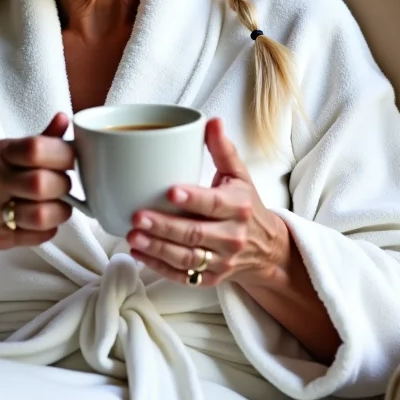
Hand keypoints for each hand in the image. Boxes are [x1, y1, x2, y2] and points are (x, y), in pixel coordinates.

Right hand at [0, 113, 74, 249]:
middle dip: (64, 185)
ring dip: (61, 211)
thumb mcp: (11, 151)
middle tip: (65, 185)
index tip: (73, 160)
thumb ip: (41, 139)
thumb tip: (65, 119)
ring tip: (61, 205)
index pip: (36, 149)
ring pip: (41, 215)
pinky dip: (50, 228)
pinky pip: (37, 236)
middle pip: (41, 184)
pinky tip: (47, 220)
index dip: (63, 154)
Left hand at [126, 118, 289, 286]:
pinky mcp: (211, 278)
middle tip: (137, 216)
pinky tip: (139, 253)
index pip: (214, 203)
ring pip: (187, 258)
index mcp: (238, 206)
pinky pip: (183, 276)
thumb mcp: (240, 174)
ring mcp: (222, 260)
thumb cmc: (246, 204)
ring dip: (157, 248)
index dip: (192, 198)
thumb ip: (223, 149)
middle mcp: (232, 236)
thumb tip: (212, 121)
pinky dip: (159, 267)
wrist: (266, 248)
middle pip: (195, 233)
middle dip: (164, 226)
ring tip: (133, 236)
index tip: (169, 191)